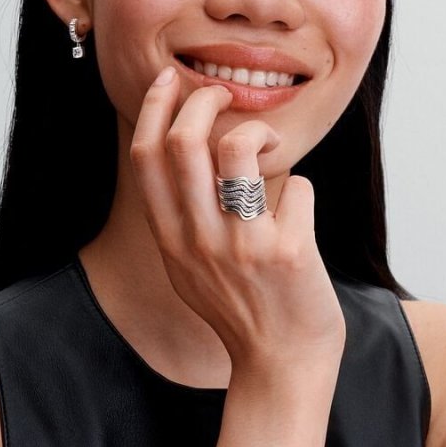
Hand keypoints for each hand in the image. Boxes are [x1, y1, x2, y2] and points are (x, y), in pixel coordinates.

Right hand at [129, 66, 345, 378]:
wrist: (281, 365)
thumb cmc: (241, 310)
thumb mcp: (190, 270)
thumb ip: (182, 220)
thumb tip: (190, 156)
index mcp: (170, 241)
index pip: (146, 157)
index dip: (156, 108)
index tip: (171, 81)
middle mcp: (198, 241)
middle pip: (185, 142)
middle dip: (206, 100)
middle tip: (226, 98)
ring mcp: (242, 247)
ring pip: (238, 149)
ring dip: (258, 131)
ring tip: (270, 147)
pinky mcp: (287, 252)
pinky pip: (295, 186)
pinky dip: (299, 189)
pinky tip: (298, 214)